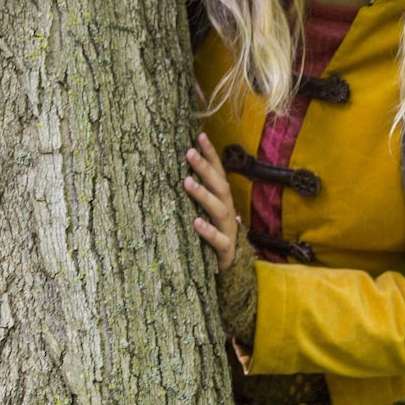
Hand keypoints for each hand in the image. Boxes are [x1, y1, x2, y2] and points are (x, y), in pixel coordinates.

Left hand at [184, 132, 237, 269]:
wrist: (229, 269)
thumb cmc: (212, 234)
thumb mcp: (205, 212)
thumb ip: (197, 193)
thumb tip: (174, 169)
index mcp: (222, 199)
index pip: (218, 172)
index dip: (211, 154)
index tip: (199, 135)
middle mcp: (227, 210)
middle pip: (219, 186)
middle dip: (205, 168)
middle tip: (188, 152)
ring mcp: (228, 230)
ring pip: (219, 209)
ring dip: (203, 194)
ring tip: (187, 182)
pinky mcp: (225, 250)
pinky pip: (218, 240)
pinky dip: (208, 231)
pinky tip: (196, 222)